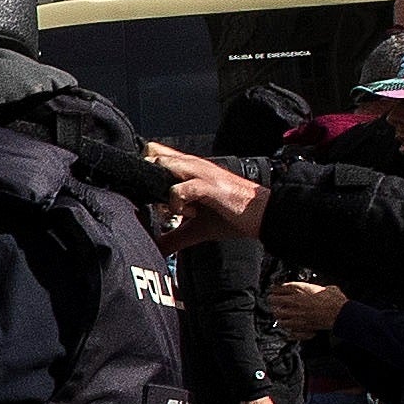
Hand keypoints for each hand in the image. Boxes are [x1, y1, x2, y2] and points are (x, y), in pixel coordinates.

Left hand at [143, 145, 266, 240]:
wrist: (264, 215)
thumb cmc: (232, 216)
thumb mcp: (196, 228)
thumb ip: (173, 237)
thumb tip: (154, 250)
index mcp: (188, 170)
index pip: (155, 154)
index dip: (141, 168)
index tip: (139, 190)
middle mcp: (192, 165)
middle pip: (153, 153)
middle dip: (145, 176)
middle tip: (154, 200)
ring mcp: (201, 173)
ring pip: (164, 164)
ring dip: (159, 185)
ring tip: (172, 207)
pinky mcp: (209, 186)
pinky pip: (180, 189)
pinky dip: (176, 203)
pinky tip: (189, 214)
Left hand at [268, 276, 348, 340]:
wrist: (340, 313)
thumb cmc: (334, 299)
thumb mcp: (326, 287)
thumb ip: (317, 289)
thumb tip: (318, 290)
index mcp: (299, 290)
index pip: (277, 288)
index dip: (275, 290)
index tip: (275, 291)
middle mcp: (294, 302)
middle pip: (273, 302)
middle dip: (274, 303)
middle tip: (277, 303)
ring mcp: (296, 316)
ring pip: (278, 317)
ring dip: (280, 317)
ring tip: (284, 316)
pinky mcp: (301, 327)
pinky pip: (288, 330)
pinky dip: (289, 330)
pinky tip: (292, 328)